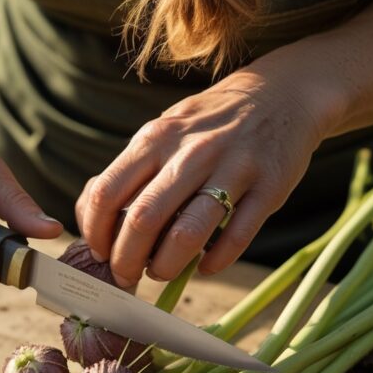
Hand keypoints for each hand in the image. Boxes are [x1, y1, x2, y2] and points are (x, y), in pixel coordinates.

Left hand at [76, 68, 335, 287]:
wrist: (281, 95)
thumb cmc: (209, 125)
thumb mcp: (164, 132)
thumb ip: (131, 172)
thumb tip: (92, 220)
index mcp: (156, 138)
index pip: (107, 193)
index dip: (95, 233)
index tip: (99, 253)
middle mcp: (191, 152)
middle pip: (142, 219)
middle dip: (126, 261)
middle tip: (127, 276)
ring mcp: (232, 168)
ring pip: (187, 234)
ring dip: (167, 266)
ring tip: (162, 272)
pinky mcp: (269, 187)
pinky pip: (236, 238)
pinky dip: (215, 262)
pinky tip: (205, 266)